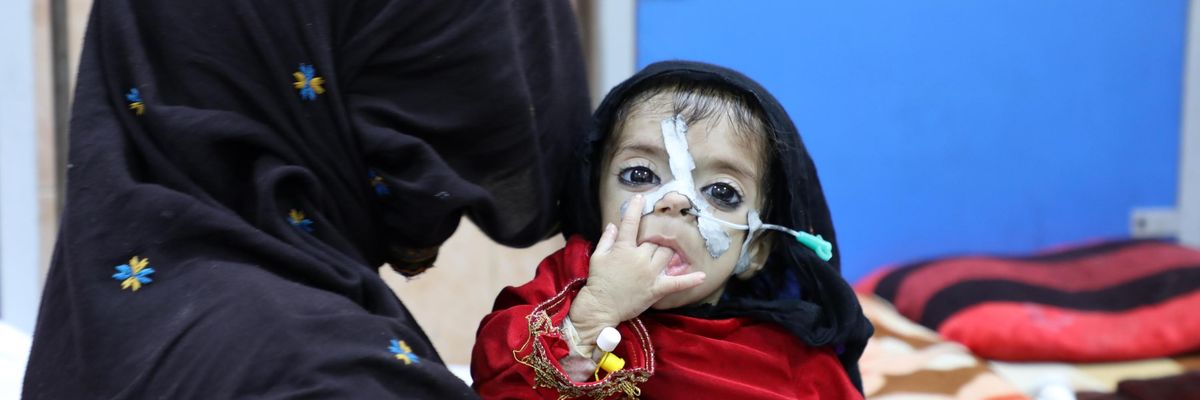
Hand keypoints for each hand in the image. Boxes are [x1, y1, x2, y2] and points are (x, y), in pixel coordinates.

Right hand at [568, 194, 706, 348]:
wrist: (601, 306)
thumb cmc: (598, 280)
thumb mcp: (597, 256)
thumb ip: (607, 239)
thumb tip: (613, 225)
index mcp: (624, 248)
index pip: (631, 224)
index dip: (635, 209)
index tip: (640, 198)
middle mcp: (639, 258)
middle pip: (655, 241)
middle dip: (654, 240)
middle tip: (652, 244)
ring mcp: (649, 273)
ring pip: (667, 254)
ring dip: (668, 252)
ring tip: (666, 254)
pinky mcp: (656, 288)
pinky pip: (677, 283)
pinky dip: (690, 280)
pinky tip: (702, 276)